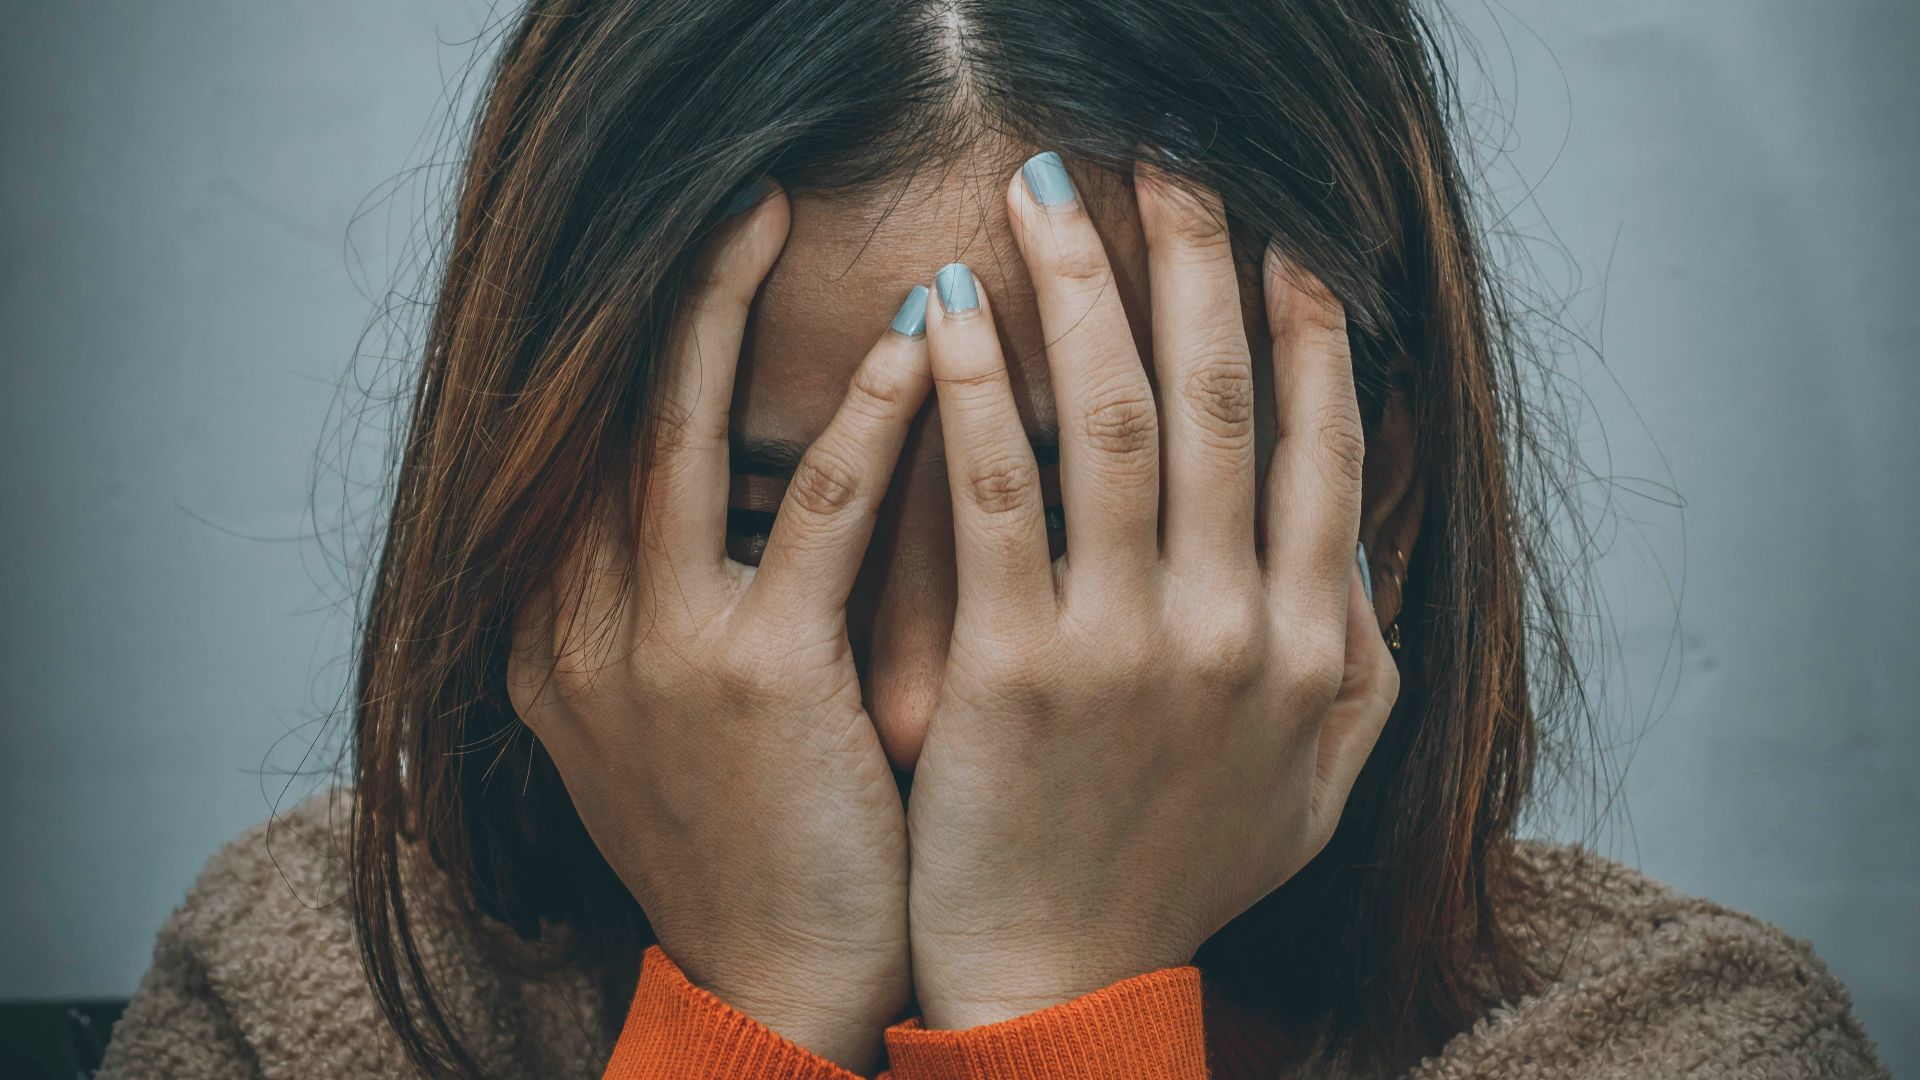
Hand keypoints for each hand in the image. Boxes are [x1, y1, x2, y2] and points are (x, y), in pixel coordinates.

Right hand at [505, 180, 928, 1072]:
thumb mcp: (670, 723)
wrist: (771, 992)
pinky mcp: (752, 680)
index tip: (698, 262)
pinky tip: (918, 349)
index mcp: (551, 639)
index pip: (582, 453)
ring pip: (681, 437)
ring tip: (779, 215)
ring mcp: (652, 653)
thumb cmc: (751, 848)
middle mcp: (574, 631)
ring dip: (729, 312)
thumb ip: (672, 609)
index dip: (636, 346)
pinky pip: (815, 515)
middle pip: (608, 417)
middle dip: (668, 297)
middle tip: (735, 200)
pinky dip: (865, 421)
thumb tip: (747, 492)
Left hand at [904, 153, 1400, 1028]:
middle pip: (1219, 401)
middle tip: (1168, 163)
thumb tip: (1359, 543)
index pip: (1321, 448)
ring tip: (1048, 193)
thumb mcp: (1315, 788)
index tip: (1284, 238)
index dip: (1307, 330)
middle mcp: (1236, 629)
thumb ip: (1359, 664)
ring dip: (1084, 289)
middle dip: (1197, 263)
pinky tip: (944, 308)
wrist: (1063, 987)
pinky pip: (995, 495)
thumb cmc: (1178, 879)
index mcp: (1310, 645)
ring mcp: (1128, 645)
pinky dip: (972, 391)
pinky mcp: (1016, 668)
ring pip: (1112, 420)